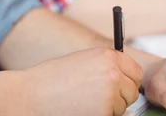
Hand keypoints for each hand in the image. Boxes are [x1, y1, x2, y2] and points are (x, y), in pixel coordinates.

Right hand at [23, 48, 142, 115]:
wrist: (29, 97)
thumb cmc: (50, 80)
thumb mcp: (82, 61)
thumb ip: (104, 66)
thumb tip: (123, 78)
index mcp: (107, 55)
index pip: (136, 72)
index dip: (128, 81)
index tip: (120, 87)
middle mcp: (113, 73)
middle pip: (132, 92)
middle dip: (119, 98)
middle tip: (96, 99)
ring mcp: (110, 95)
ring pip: (122, 108)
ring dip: (108, 109)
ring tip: (83, 104)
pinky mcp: (104, 114)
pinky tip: (81, 111)